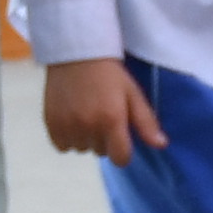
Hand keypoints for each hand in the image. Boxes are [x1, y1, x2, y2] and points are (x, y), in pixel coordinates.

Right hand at [42, 56, 167, 159]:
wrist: (76, 53)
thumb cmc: (110, 74)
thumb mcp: (132, 94)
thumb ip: (146, 122)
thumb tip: (161, 145)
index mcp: (112, 120)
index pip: (120, 158)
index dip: (123, 151)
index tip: (120, 137)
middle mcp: (89, 126)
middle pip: (100, 152)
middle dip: (104, 139)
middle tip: (101, 115)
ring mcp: (67, 126)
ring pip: (81, 149)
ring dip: (85, 138)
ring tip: (85, 115)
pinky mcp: (51, 123)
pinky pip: (62, 146)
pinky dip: (67, 137)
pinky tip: (71, 119)